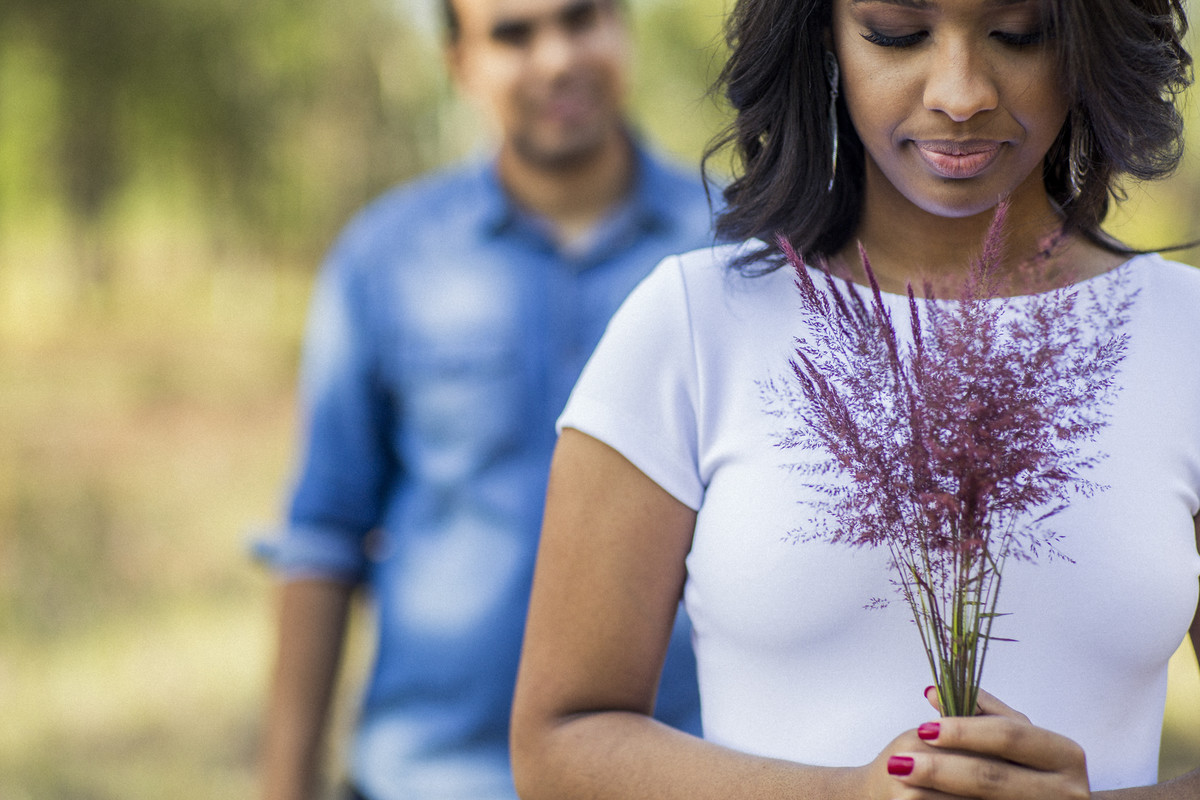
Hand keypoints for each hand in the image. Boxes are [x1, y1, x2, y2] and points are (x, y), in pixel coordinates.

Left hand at [878, 688, 1090, 799]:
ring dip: (935, 794)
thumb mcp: (1010, 736)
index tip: (924, 728)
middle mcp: (1068, 791)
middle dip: (941, 769)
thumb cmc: (1015, 765)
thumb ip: (978, 711)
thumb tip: (933, 692)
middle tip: (901, 762)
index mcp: (1065, 755)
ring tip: (902, 781)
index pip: (1009, 736)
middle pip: (992, 776)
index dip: (965, 731)